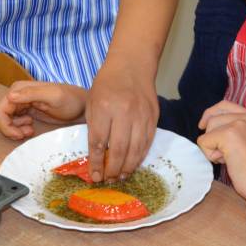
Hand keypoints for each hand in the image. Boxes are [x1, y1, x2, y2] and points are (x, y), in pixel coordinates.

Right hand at [0, 81, 86, 139]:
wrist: (81, 106)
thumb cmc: (71, 100)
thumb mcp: (53, 96)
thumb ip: (32, 94)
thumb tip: (9, 96)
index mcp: (19, 89)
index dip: (4, 125)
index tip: (19, 134)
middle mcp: (17, 94)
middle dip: (8, 129)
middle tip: (24, 134)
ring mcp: (21, 103)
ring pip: (4, 121)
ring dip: (13, 130)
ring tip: (30, 131)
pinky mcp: (25, 111)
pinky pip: (12, 122)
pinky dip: (17, 129)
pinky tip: (31, 128)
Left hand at [84, 60, 157, 182]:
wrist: (132, 65)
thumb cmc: (107, 83)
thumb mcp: (92, 102)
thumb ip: (94, 127)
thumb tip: (96, 156)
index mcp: (104, 108)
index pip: (98, 143)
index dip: (96, 163)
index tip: (94, 176)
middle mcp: (124, 113)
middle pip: (118, 150)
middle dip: (112, 170)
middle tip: (108, 180)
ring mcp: (141, 116)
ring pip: (135, 150)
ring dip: (127, 167)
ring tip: (120, 177)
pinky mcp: (153, 117)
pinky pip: (147, 143)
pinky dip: (140, 156)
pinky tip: (133, 164)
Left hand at [196, 100, 245, 200]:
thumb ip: (235, 131)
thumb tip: (209, 127)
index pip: (225, 105)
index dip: (210, 113)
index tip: (203, 125)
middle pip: (213, 118)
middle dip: (212, 138)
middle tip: (225, 156)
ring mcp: (238, 124)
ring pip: (208, 130)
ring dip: (212, 148)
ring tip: (229, 160)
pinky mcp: (228, 134)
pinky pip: (204, 141)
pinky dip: (210, 155)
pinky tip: (226, 162)